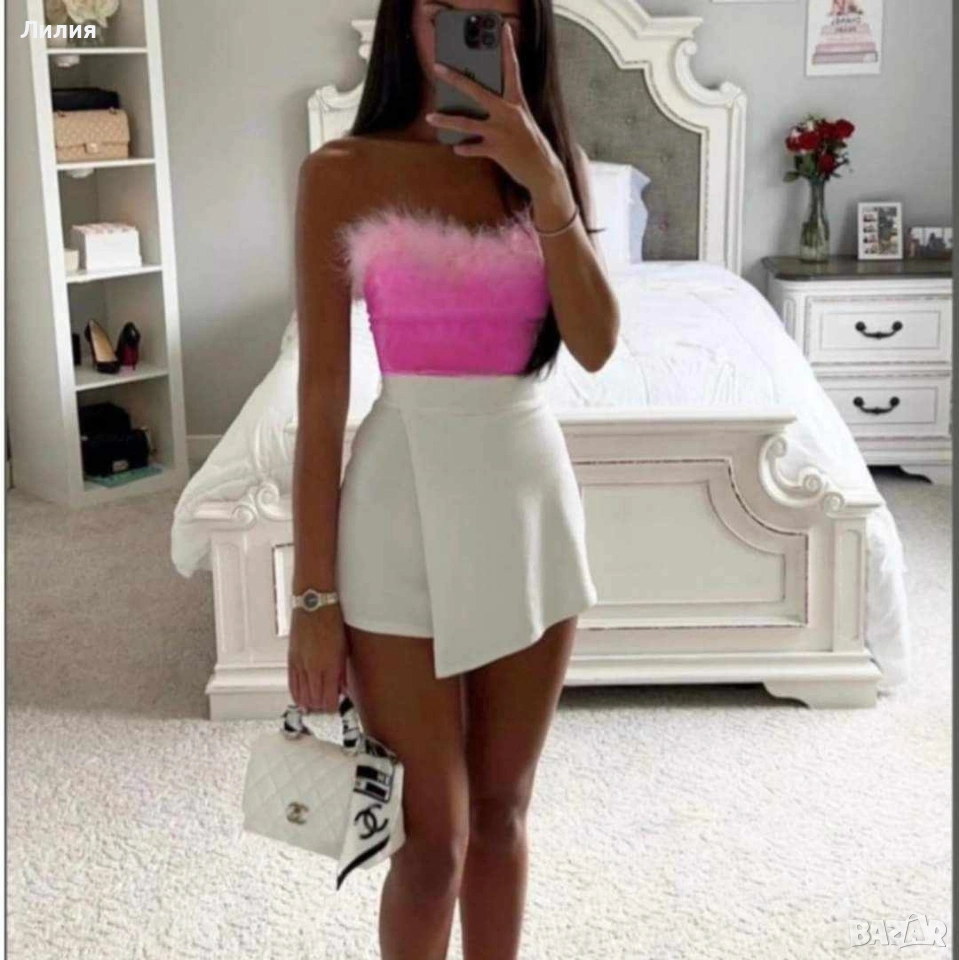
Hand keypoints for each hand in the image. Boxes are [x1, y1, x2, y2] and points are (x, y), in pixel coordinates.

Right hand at [288, 604, 347, 713]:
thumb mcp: (344, 648)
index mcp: (330, 666)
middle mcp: (314, 668)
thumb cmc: (332, 622)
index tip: (335, 707)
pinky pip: (292, 684)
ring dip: (309, 703)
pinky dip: (296, 694)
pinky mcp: (291, 659)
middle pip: (315, 701)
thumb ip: (342, 672)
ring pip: (302, 696)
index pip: (329, 699)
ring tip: (314, 706)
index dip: (332, 707)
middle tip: (326, 707)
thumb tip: (343, 689)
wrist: (314, 605)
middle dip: (321, 708)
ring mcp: (301, 665)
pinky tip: (300, 699)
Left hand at [426, 23, 567, 198]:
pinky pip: (472, 148)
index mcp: (516, 102)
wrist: (542, 170)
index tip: (504, 29)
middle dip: (455, 79)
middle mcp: (507, 113)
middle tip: (437, 68)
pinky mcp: (496, 150)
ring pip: (465, 123)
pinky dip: (463, 149)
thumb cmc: (530, 143)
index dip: (509, 48)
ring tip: (430, 118)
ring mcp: (500, 132)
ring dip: (446, 120)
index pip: (512, 69)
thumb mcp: (521, 120)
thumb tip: (476, 105)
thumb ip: (503, 109)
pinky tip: (457, 148)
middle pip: (476, 91)